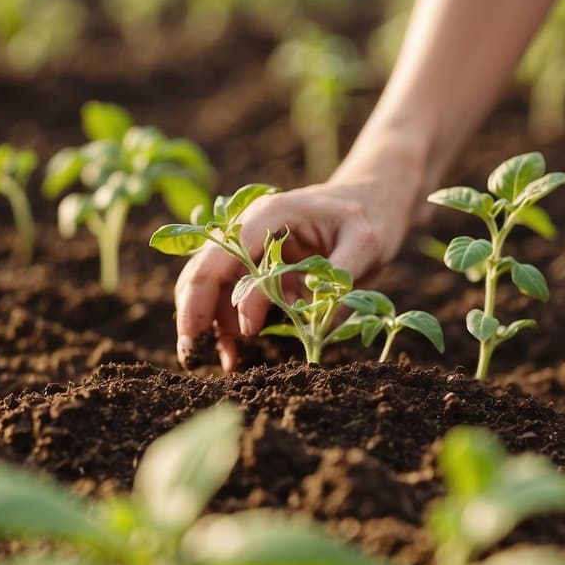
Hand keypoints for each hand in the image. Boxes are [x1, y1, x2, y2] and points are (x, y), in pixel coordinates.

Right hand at [173, 168, 415, 370]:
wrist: (372, 200)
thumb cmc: (370, 217)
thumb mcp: (365, 245)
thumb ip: (336, 279)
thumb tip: (309, 320)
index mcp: (267, 216)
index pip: (222, 256)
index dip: (220, 297)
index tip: (246, 334)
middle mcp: (248, 228)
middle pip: (203, 271)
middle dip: (193, 314)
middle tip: (192, 357)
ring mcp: (249, 247)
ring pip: (212, 289)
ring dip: (211, 326)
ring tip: (225, 364)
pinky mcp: (258, 267)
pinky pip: (232, 297)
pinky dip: (229, 324)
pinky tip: (235, 353)